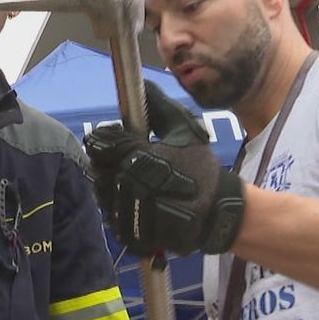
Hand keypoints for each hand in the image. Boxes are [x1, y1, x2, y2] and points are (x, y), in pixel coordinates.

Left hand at [84, 81, 244, 256]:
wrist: (219, 212)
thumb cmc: (202, 169)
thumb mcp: (184, 131)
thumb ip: (159, 107)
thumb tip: (142, 84)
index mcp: (137, 156)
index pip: (101, 144)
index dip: (106, 140)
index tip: (117, 141)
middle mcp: (127, 184)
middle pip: (98, 171)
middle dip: (108, 165)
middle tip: (126, 165)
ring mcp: (129, 212)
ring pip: (104, 197)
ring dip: (113, 190)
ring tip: (134, 186)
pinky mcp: (133, 235)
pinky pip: (115, 221)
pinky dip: (123, 214)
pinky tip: (139, 207)